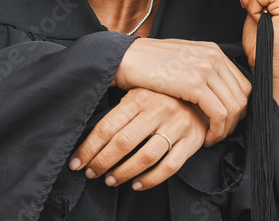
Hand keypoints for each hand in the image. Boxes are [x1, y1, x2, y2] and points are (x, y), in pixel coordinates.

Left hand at [69, 88, 210, 190]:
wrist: (202, 95)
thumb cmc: (161, 97)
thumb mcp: (138, 92)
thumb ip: (118, 107)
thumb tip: (86, 123)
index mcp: (139, 97)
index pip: (107, 127)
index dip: (89, 148)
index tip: (76, 163)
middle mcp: (158, 110)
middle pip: (123, 142)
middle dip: (102, 162)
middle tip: (91, 173)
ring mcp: (176, 125)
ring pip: (146, 156)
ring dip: (124, 173)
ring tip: (110, 180)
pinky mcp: (191, 141)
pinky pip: (169, 166)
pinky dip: (151, 180)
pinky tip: (137, 185)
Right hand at [114, 39, 250, 144]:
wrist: (127, 59)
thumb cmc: (149, 64)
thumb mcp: (182, 60)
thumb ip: (202, 70)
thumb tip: (216, 92)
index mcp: (212, 50)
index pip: (242, 84)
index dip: (238, 108)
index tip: (226, 122)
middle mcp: (213, 56)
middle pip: (242, 96)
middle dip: (235, 121)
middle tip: (220, 134)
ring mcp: (205, 68)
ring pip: (234, 106)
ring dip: (226, 128)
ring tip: (212, 138)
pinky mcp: (194, 83)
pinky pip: (219, 113)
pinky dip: (217, 130)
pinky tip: (206, 137)